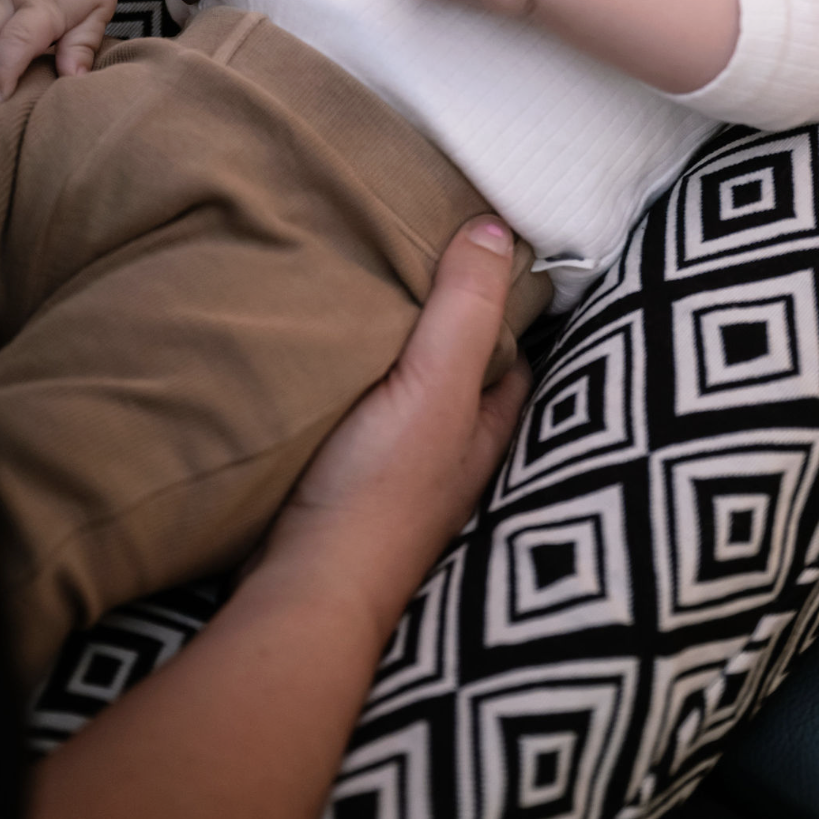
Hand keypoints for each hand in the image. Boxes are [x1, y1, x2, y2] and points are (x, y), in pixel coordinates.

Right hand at [30, 218, 531, 818]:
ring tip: (365, 298)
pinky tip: (323, 366)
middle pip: (461, 375)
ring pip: (410, 400)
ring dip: (396, 361)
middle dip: (448, 328)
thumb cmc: (381, 492)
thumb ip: (464, 308)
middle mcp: (454, 454)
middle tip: (414, 264)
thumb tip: (498, 227)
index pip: (515, 354)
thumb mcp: (435, 385)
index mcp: (488, 427)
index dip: (504, 306)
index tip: (481, 254)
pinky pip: (360, 422)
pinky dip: (352, 390)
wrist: (302, 591)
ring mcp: (401, 479)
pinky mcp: (349, 490)